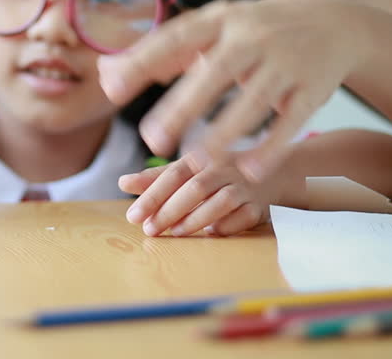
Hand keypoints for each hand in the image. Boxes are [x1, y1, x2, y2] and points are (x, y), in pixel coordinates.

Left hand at [98, 0, 371, 181]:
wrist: (332, 23)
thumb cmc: (250, 34)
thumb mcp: (208, 33)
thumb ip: (159, 56)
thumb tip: (106, 76)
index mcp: (219, 20)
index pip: (176, 38)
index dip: (143, 63)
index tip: (112, 91)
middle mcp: (253, 36)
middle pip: (214, 72)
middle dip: (182, 106)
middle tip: (150, 139)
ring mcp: (286, 61)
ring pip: (253, 101)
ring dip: (224, 133)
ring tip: (194, 162)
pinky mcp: (313, 87)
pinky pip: (291, 121)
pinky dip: (271, 146)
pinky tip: (249, 170)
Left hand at [121, 153, 298, 236]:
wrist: (270, 172)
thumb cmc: (215, 172)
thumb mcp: (185, 170)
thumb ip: (154, 178)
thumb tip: (122, 182)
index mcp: (199, 157)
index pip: (172, 175)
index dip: (151, 196)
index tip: (132, 216)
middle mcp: (222, 168)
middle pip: (195, 189)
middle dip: (169, 211)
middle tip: (150, 230)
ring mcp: (243, 186)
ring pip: (220, 203)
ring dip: (196, 220)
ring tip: (176, 233)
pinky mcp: (260, 205)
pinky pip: (242, 219)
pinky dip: (225, 227)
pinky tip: (210, 234)